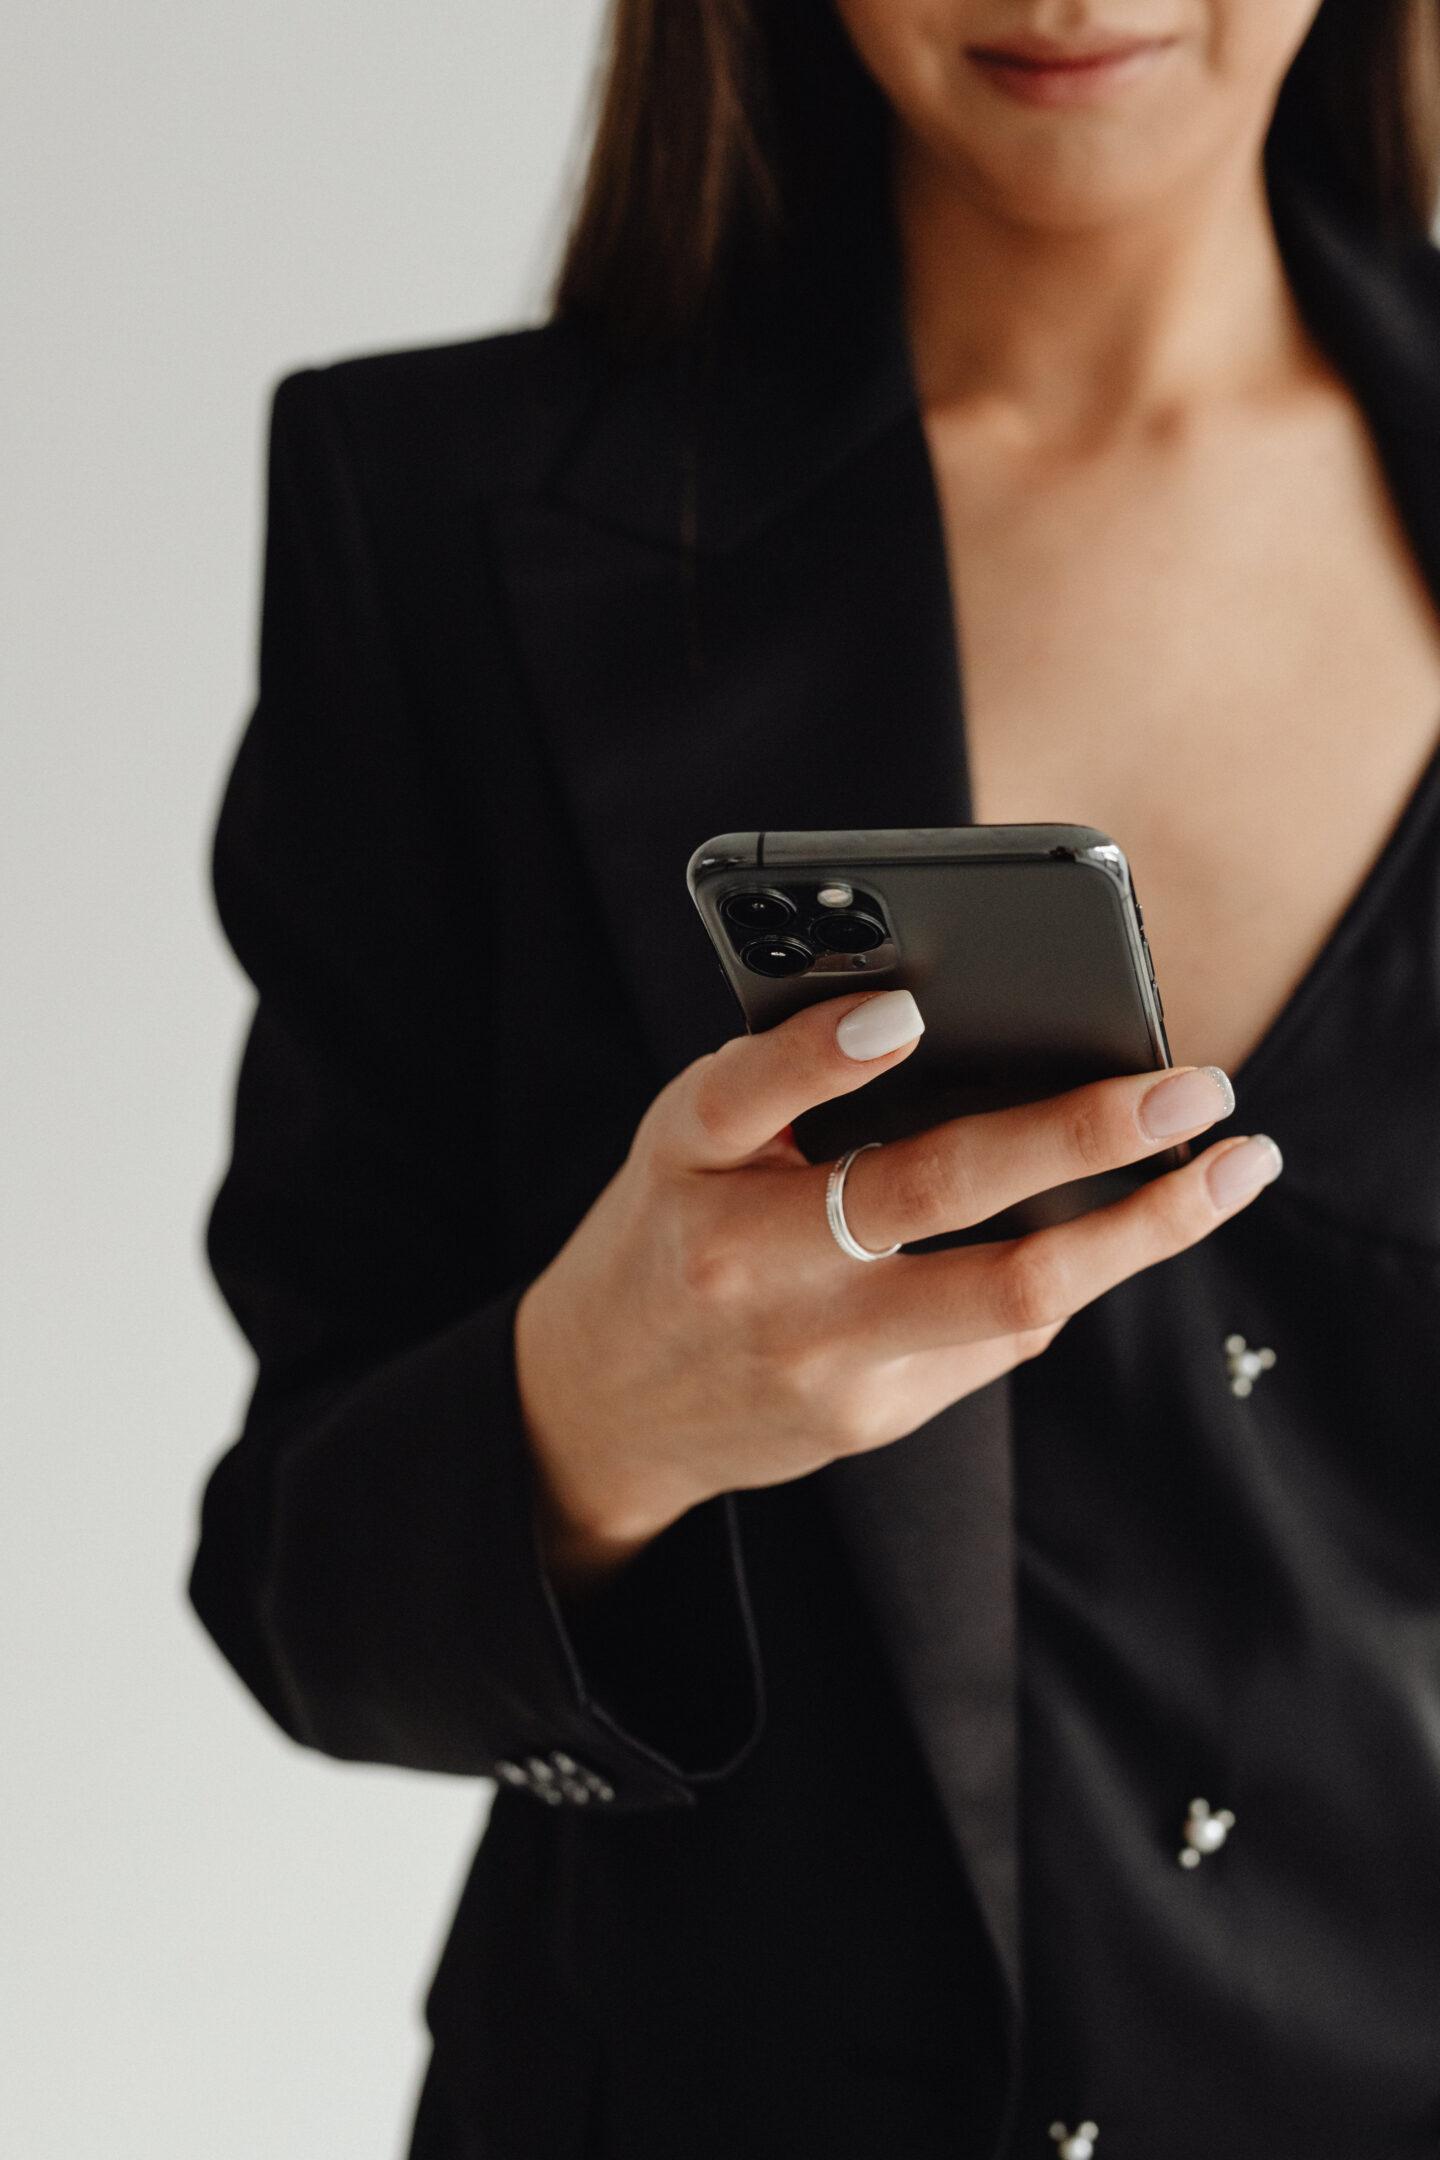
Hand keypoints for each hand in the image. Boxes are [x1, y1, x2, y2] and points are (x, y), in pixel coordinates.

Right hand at [515, 990, 1278, 1589]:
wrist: (604, 1403)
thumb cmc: (674, 1225)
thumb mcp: (692, 1142)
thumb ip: (790, 1088)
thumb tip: (973, 1047)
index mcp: (688, 1162)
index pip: (747, 1095)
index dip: (826, 1056)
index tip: (911, 1013)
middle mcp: (748, 1262)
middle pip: (929, 1193)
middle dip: (1077, 1132)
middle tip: (1192, 1089)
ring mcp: (815, 1352)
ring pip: (1009, 1292)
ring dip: (1141, 1230)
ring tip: (1232, 1170)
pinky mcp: (866, 1416)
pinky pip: (997, 1338)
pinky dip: (1070, 1270)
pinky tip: (1122, 1231)